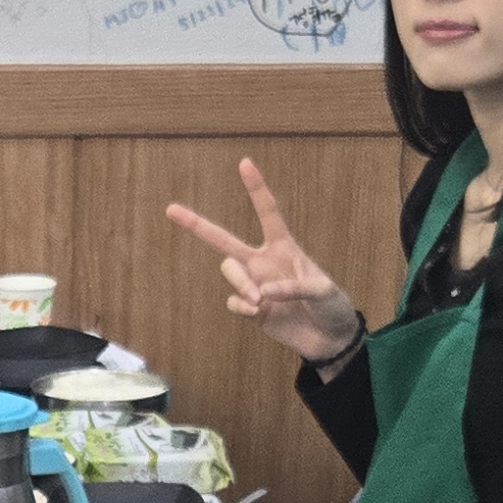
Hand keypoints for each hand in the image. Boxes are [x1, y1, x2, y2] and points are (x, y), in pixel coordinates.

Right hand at [166, 155, 362, 367]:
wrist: (330, 339)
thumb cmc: (332, 307)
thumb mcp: (324, 291)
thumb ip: (295, 288)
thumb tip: (263, 292)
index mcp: (284, 248)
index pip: (268, 212)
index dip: (256, 189)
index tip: (245, 163)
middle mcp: (264, 263)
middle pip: (224, 239)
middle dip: (197, 225)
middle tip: (170, 209)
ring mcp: (255, 286)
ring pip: (229, 271)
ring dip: (239, 282)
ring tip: (258, 299)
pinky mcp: (252, 310)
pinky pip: (234, 301)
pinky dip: (242, 305)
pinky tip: (257, 310)